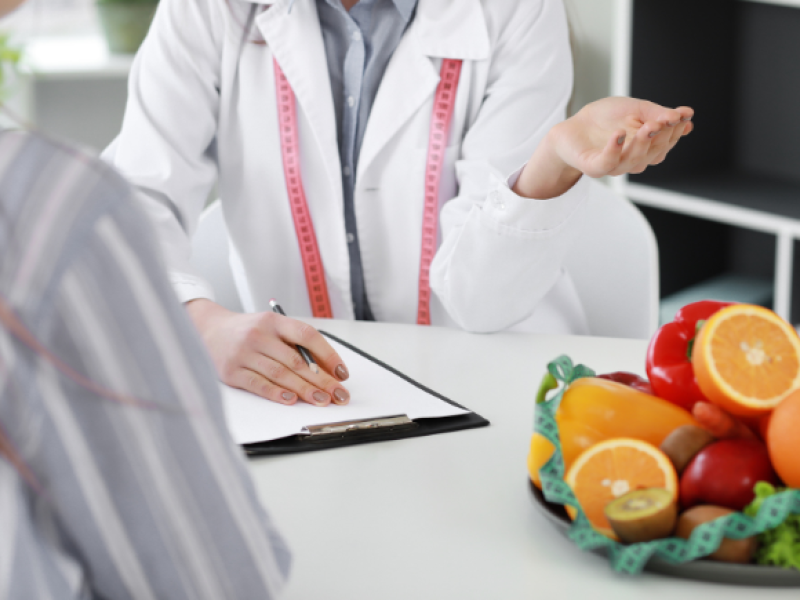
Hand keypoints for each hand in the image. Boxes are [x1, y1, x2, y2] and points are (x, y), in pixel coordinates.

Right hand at [186, 299, 349, 405]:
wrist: (207, 330)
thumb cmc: (247, 332)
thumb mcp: (271, 327)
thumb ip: (294, 344)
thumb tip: (327, 370)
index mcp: (274, 321)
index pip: (307, 335)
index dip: (328, 355)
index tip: (342, 373)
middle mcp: (259, 335)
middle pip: (297, 360)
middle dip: (322, 380)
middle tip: (339, 395)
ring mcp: (244, 353)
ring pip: (280, 374)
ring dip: (304, 390)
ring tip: (321, 400)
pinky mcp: (231, 371)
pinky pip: (258, 384)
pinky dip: (276, 393)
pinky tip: (291, 400)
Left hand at [514, 97, 693, 198]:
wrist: (572, 127)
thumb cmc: (604, 119)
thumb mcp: (635, 109)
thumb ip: (657, 113)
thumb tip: (684, 115)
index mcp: (645, 147)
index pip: (667, 142)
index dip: (677, 130)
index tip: (684, 114)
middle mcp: (633, 160)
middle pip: (655, 152)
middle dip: (663, 136)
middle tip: (666, 119)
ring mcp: (614, 165)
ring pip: (635, 160)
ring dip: (643, 142)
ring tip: (648, 126)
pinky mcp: (595, 167)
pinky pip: (607, 163)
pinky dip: (614, 150)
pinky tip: (619, 135)